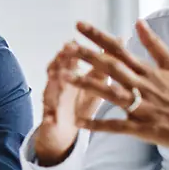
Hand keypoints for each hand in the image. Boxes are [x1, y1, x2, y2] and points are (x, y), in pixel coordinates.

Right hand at [32, 44, 106, 166]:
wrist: (62, 129)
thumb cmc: (81, 100)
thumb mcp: (94, 81)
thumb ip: (103, 62)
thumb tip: (120, 40)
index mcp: (69, 75)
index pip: (67, 59)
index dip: (70, 50)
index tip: (73, 40)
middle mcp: (57, 86)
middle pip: (55, 72)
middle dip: (58, 64)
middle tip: (62, 55)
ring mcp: (52, 103)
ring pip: (49, 93)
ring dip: (51, 87)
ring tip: (54, 80)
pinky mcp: (50, 121)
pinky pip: (48, 120)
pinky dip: (48, 119)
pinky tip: (50, 119)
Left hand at [66, 20, 168, 169]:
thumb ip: (154, 44)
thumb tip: (138, 21)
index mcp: (149, 71)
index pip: (119, 49)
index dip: (97, 36)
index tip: (78, 25)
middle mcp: (144, 86)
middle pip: (111, 67)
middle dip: (87, 56)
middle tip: (65, 45)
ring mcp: (143, 108)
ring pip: (110, 93)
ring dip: (86, 85)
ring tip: (64, 77)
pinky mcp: (144, 129)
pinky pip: (117, 127)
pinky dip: (98, 125)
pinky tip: (78, 122)